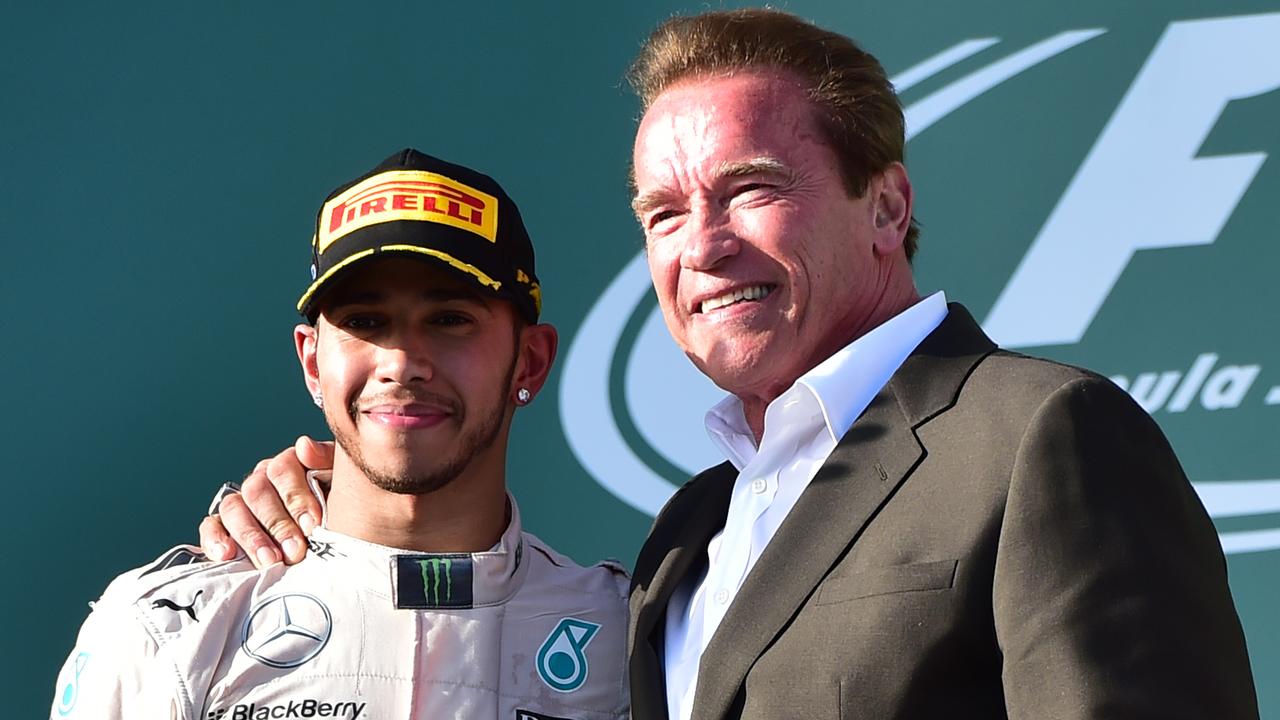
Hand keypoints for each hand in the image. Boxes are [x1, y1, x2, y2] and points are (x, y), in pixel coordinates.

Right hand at [199, 436, 334, 567]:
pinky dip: (214, 539)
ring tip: (270, 561)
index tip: (314, 524)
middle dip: (278, 524)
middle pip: (257, 491)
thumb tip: (303, 446)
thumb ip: (326, 460)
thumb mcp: (343, 484)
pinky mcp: (223, 528)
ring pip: (233, 509)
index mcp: (289, 465)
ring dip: (251, 536)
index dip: (297, 496)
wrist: (337, 540)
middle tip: (295, 551)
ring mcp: (241, 504)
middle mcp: (261, 481)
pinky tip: (226, 554)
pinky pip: (210, 527)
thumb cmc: (342, 510)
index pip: (283, 468)